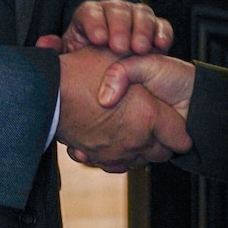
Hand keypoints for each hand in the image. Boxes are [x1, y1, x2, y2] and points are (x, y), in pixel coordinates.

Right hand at [57, 46, 189, 172]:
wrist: (46, 93)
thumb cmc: (82, 72)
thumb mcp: (119, 61)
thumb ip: (139, 76)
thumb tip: (151, 87)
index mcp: (147, 116)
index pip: (178, 137)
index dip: (181, 133)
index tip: (180, 131)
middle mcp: (135, 139)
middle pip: (161, 153)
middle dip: (163, 143)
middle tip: (160, 128)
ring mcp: (116, 152)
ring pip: (140, 161)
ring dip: (142, 150)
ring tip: (137, 133)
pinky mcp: (98, 158)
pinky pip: (118, 166)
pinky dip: (122, 157)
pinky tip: (118, 142)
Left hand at [61, 0, 172, 56]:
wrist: (113, 60)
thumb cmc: (89, 57)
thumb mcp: (73, 53)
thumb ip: (58, 49)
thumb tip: (43, 43)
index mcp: (90, 15)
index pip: (90, 11)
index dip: (95, 23)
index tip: (98, 39)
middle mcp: (114, 11)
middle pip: (117, 10)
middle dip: (119, 27)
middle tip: (120, 47)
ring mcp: (136, 16)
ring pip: (141, 14)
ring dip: (142, 30)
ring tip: (140, 49)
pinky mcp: (156, 26)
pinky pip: (162, 24)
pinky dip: (162, 33)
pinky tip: (160, 46)